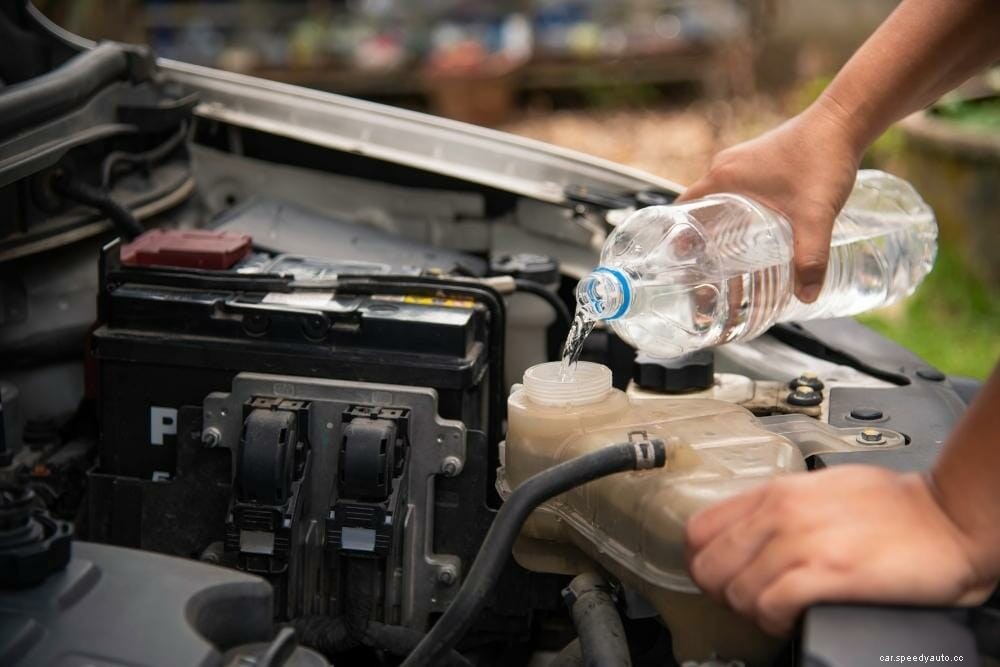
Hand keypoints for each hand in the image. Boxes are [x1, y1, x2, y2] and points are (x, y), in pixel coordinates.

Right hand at [677, 99, 862, 301]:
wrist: (845, 122)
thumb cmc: (823, 158)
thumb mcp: (815, 215)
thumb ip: (811, 257)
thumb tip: (807, 295)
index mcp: (723, 178)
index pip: (682, 210)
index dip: (676, 238)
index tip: (681, 264)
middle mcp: (726, 168)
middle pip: (698, 210)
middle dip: (699, 240)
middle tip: (705, 271)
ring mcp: (743, 163)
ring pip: (718, 201)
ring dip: (718, 227)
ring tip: (727, 258)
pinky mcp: (760, 162)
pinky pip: (736, 192)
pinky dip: (736, 213)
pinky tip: (753, 233)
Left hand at [684, 465, 996, 635]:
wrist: (947, 517)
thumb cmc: (892, 505)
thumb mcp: (818, 488)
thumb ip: (777, 507)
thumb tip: (745, 532)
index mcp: (775, 492)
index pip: (699, 530)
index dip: (703, 561)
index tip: (720, 575)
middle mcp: (780, 514)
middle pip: (708, 566)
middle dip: (721, 592)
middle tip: (745, 599)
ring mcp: (801, 543)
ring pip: (735, 591)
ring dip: (750, 611)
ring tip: (774, 611)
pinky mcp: (827, 574)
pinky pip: (769, 606)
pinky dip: (774, 621)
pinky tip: (791, 618)